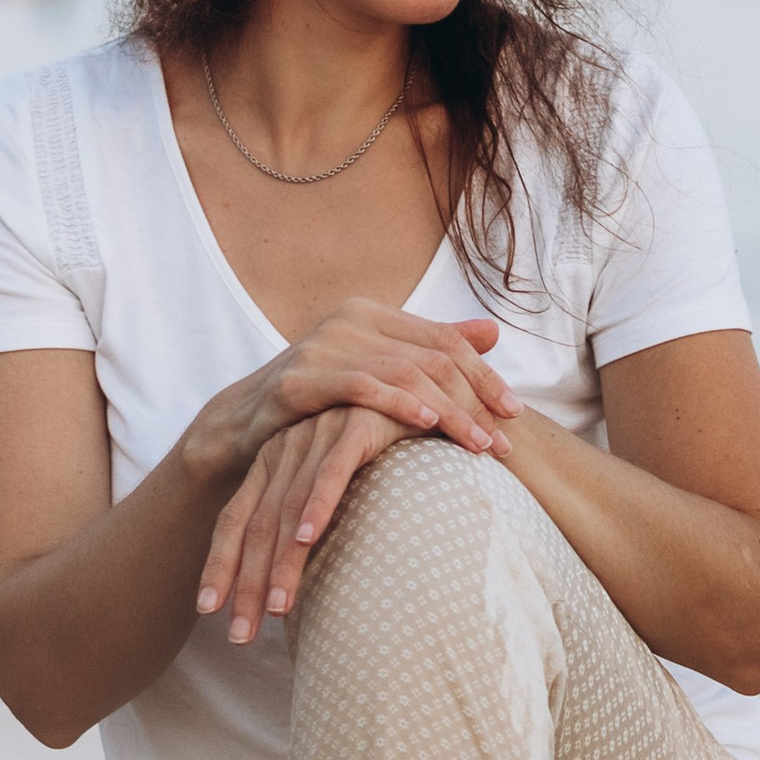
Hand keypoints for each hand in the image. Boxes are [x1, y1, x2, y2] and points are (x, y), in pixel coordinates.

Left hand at [196, 407, 407, 641]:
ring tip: (275, 609)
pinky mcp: (359, 424)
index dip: (220, 565)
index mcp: (276, 462)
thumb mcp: (339, 485)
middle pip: (255, 524)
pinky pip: (333, 471)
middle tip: (239, 636)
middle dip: (245, 583)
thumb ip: (312, 521)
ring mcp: (320, 435)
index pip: (236, 520)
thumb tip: (290, 578)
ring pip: (289, 508)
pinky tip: (308, 540)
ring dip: (281, 562)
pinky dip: (317, 506)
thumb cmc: (387, 447)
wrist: (431, 395)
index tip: (208, 611)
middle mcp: (288, 447)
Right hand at [197, 300, 519, 486]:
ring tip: (477, 446)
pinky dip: (398, 405)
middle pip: (433, 357)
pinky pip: (361, 388)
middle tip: (504, 442)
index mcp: (373, 313)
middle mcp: (350, 320)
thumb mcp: (376, 369)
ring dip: (449, 413)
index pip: (445, 339)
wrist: (244, 422)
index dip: (485, 375)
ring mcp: (324, 345)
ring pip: (405, 374)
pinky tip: (427, 426)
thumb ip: (429, 349)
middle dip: (475, 401)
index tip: (515, 413)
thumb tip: (492, 332)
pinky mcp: (300, 378)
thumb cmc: (318, 400)